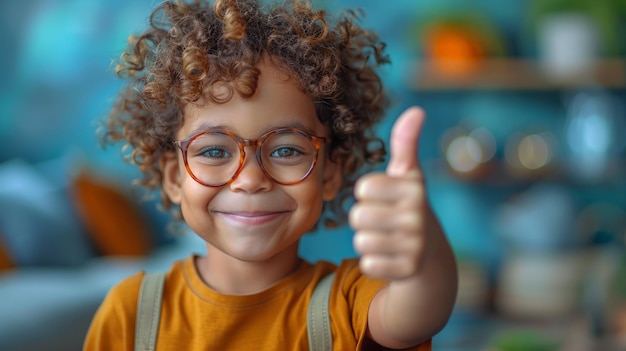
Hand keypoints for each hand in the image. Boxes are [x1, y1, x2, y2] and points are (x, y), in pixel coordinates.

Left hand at [349, 107, 431, 280]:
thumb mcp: (409, 175)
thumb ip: (406, 143)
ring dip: (368, 240)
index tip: (385, 198)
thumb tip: (416, 110)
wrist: (430, 252)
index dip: (369, 193)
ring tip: (387, 238)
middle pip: (358, 215)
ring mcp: (414, 245)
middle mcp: (417, 216)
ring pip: (360, 240)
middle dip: (365, 218)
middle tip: (384, 220)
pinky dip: (373, 262)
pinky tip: (390, 257)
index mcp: (414, 188)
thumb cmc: (409, 205)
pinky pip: (367, 263)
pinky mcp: (406, 270)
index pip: (364, 187)